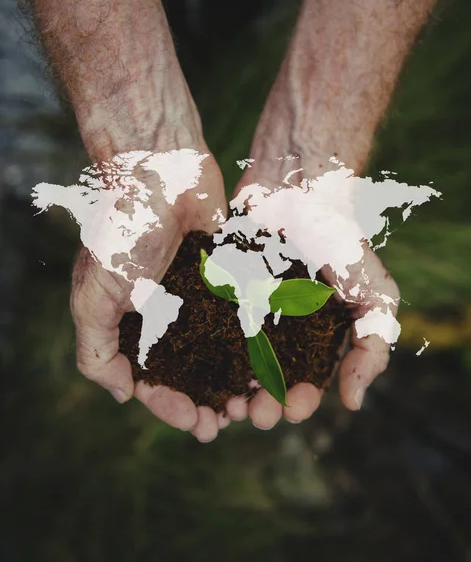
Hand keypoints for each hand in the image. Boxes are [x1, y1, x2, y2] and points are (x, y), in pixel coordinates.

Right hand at [70, 146, 230, 441]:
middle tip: (228, 422)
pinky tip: (273, 362)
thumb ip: (96, 349)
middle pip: (190, 373)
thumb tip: (121, 394)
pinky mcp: (227, 277)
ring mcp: (198, 298)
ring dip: (235, 380)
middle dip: (207, 401)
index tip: (196, 422)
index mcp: (132, 324)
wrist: (160, 170)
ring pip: (220, 352)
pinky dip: (256, 342)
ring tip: (256, 402)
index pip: (151, 381)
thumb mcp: (93, 294)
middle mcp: (167, 316)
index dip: (170, 406)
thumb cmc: (123, 229)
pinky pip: (243, 316)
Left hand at [222, 152, 399, 428]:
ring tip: (224, 408)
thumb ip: (373, 344)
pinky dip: (200, 357)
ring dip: (228, 392)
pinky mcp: (215, 294)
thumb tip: (353, 403)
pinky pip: (204, 331)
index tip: (292, 410)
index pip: (305, 382)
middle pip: (265, 380)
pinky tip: (197, 376)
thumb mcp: (373, 293)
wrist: (296, 188)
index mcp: (313, 336)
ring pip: (231, 365)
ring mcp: (243, 312)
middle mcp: (276, 330)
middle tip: (255, 416)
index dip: (299, 401)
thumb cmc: (338, 239)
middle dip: (261, 404)